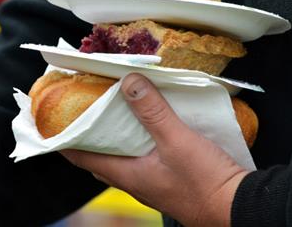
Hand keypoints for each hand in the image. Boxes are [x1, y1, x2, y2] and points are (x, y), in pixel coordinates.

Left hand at [61, 73, 249, 226]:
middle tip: (84, 114)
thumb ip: (152, 111)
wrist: (238, 209)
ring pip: (121, 159)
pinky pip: (142, 159)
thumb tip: (128, 82)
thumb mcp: (177, 140)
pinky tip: (149, 127)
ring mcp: (152, 183)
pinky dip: (136, 142)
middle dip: (88, 138)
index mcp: (128, 175)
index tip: (53, 125)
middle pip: (100, 158)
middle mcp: (135, 182)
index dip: (66, 142)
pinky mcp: (168, 179)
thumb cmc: (205, 182)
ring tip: (113, 115)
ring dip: (114, 139)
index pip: (83, 158)